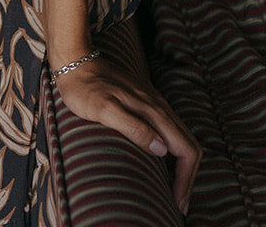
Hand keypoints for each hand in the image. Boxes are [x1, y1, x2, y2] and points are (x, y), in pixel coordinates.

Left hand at [53, 57, 200, 215]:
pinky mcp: (146, 103)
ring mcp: (154, 104)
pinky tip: (162, 164)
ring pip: (181, 138)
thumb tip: (162, 149)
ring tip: (174, 191)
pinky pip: (170, 131)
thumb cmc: (85, 88)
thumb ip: (133, 127)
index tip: (178, 202)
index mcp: (154, 110)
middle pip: (189, 145)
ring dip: (183, 166)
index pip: (186, 148)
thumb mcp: (104, 110)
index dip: (186, 178)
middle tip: (179, 205)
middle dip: (189, 177)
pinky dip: (173, 153)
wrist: (75, 61)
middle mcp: (159, 106)